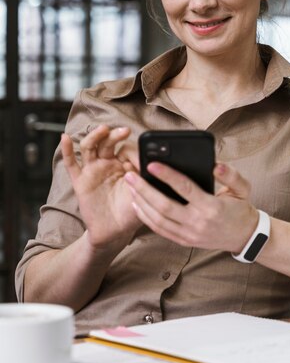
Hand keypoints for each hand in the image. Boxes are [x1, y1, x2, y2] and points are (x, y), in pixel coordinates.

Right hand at [61, 125, 141, 250]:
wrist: (115, 232)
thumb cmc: (131, 212)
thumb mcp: (142, 193)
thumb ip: (145, 180)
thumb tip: (150, 164)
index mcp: (124, 164)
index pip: (126, 149)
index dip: (133, 151)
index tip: (142, 158)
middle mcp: (108, 164)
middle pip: (108, 142)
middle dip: (115, 135)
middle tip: (125, 131)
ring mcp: (93, 171)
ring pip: (90, 147)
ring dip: (95, 136)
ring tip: (103, 129)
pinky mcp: (80, 181)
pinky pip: (72, 164)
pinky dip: (67, 150)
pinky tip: (64, 138)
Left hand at [124, 162, 258, 252]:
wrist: (244, 237)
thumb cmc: (241, 209)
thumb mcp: (243, 189)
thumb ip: (231, 175)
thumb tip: (215, 165)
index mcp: (211, 207)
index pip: (185, 188)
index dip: (167, 175)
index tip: (152, 164)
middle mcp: (197, 222)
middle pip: (164, 206)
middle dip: (144, 189)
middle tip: (130, 175)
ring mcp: (189, 234)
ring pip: (158, 220)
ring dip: (141, 202)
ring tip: (130, 186)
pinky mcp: (183, 241)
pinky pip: (159, 230)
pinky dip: (145, 217)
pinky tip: (137, 204)